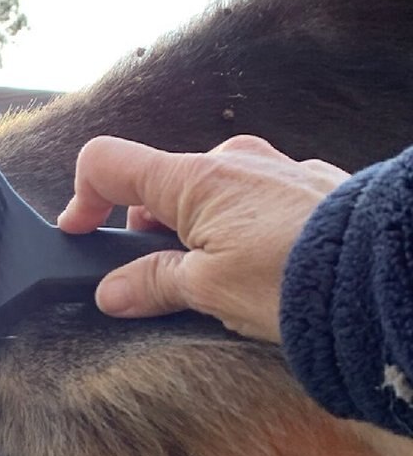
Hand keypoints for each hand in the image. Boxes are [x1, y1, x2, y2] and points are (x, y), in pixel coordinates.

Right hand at [56, 135, 349, 341]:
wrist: (377, 275)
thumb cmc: (292, 277)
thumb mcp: (205, 291)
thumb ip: (151, 286)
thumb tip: (112, 292)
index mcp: (195, 180)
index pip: (110, 164)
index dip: (82, 200)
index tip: (79, 234)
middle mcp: (233, 163)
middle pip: (161, 188)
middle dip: (147, 234)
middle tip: (156, 282)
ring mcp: (273, 171)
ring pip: (209, 198)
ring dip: (195, 236)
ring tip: (214, 286)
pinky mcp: (307, 189)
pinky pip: (252, 204)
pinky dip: (236, 233)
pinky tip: (255, 272)